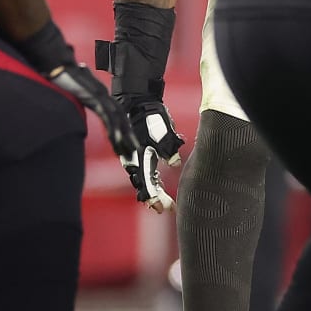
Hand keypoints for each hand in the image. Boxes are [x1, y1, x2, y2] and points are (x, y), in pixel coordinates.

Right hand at [47, 60, 141, 162]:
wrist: (57, 63)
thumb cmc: (63, 75)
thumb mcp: (73, 89)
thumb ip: (79, 95)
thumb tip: (78, 100)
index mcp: (99, 95)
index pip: (115, 113)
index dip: (122, 127)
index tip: (126, 142)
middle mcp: (103, 94)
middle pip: (120, 117)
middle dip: (129, 135)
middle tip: (134, 150)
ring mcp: (99, 95)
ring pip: (117, 118)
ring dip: (124, 135)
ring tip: (129, 150)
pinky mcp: (94, 97)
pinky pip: (106, 115)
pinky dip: (113, 128)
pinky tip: (117, 139)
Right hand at [114, 95, 178, 213]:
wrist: (136, 102)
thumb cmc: (151, 117)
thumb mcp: (164, 133)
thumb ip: (170, 150)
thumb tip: (175, 164)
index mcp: (140, 159)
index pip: (147, 185)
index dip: (155, 198)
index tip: (163, 208)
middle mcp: (134, 161)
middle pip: (144, 185)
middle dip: (154, 198)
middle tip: (166, 208)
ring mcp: (134, 157)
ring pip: (143, 180)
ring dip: (152, 191)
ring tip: (161, 202)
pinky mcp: (137, 152)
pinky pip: (143, 171)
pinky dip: (150, 180)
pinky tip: (158, 185)